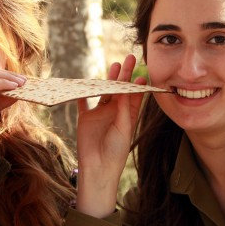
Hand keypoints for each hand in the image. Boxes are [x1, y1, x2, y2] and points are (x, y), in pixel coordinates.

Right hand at [75, 54, 145, 217]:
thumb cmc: (116, 151)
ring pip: (103, 91)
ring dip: (107, 78)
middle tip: (130, 58)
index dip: (137, 83)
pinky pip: (83, 102)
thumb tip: (127, 87)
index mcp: (127, 115)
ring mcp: (99, 113)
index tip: (142, 71)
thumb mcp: (124, 127)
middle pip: (119, 89)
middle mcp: (114, 112)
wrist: (98, 167)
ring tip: (113, 65)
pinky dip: (82, 92)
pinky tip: (83, 82)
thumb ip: (124, 108)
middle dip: (124, 74)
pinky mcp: (85, 118)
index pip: (134, 95)